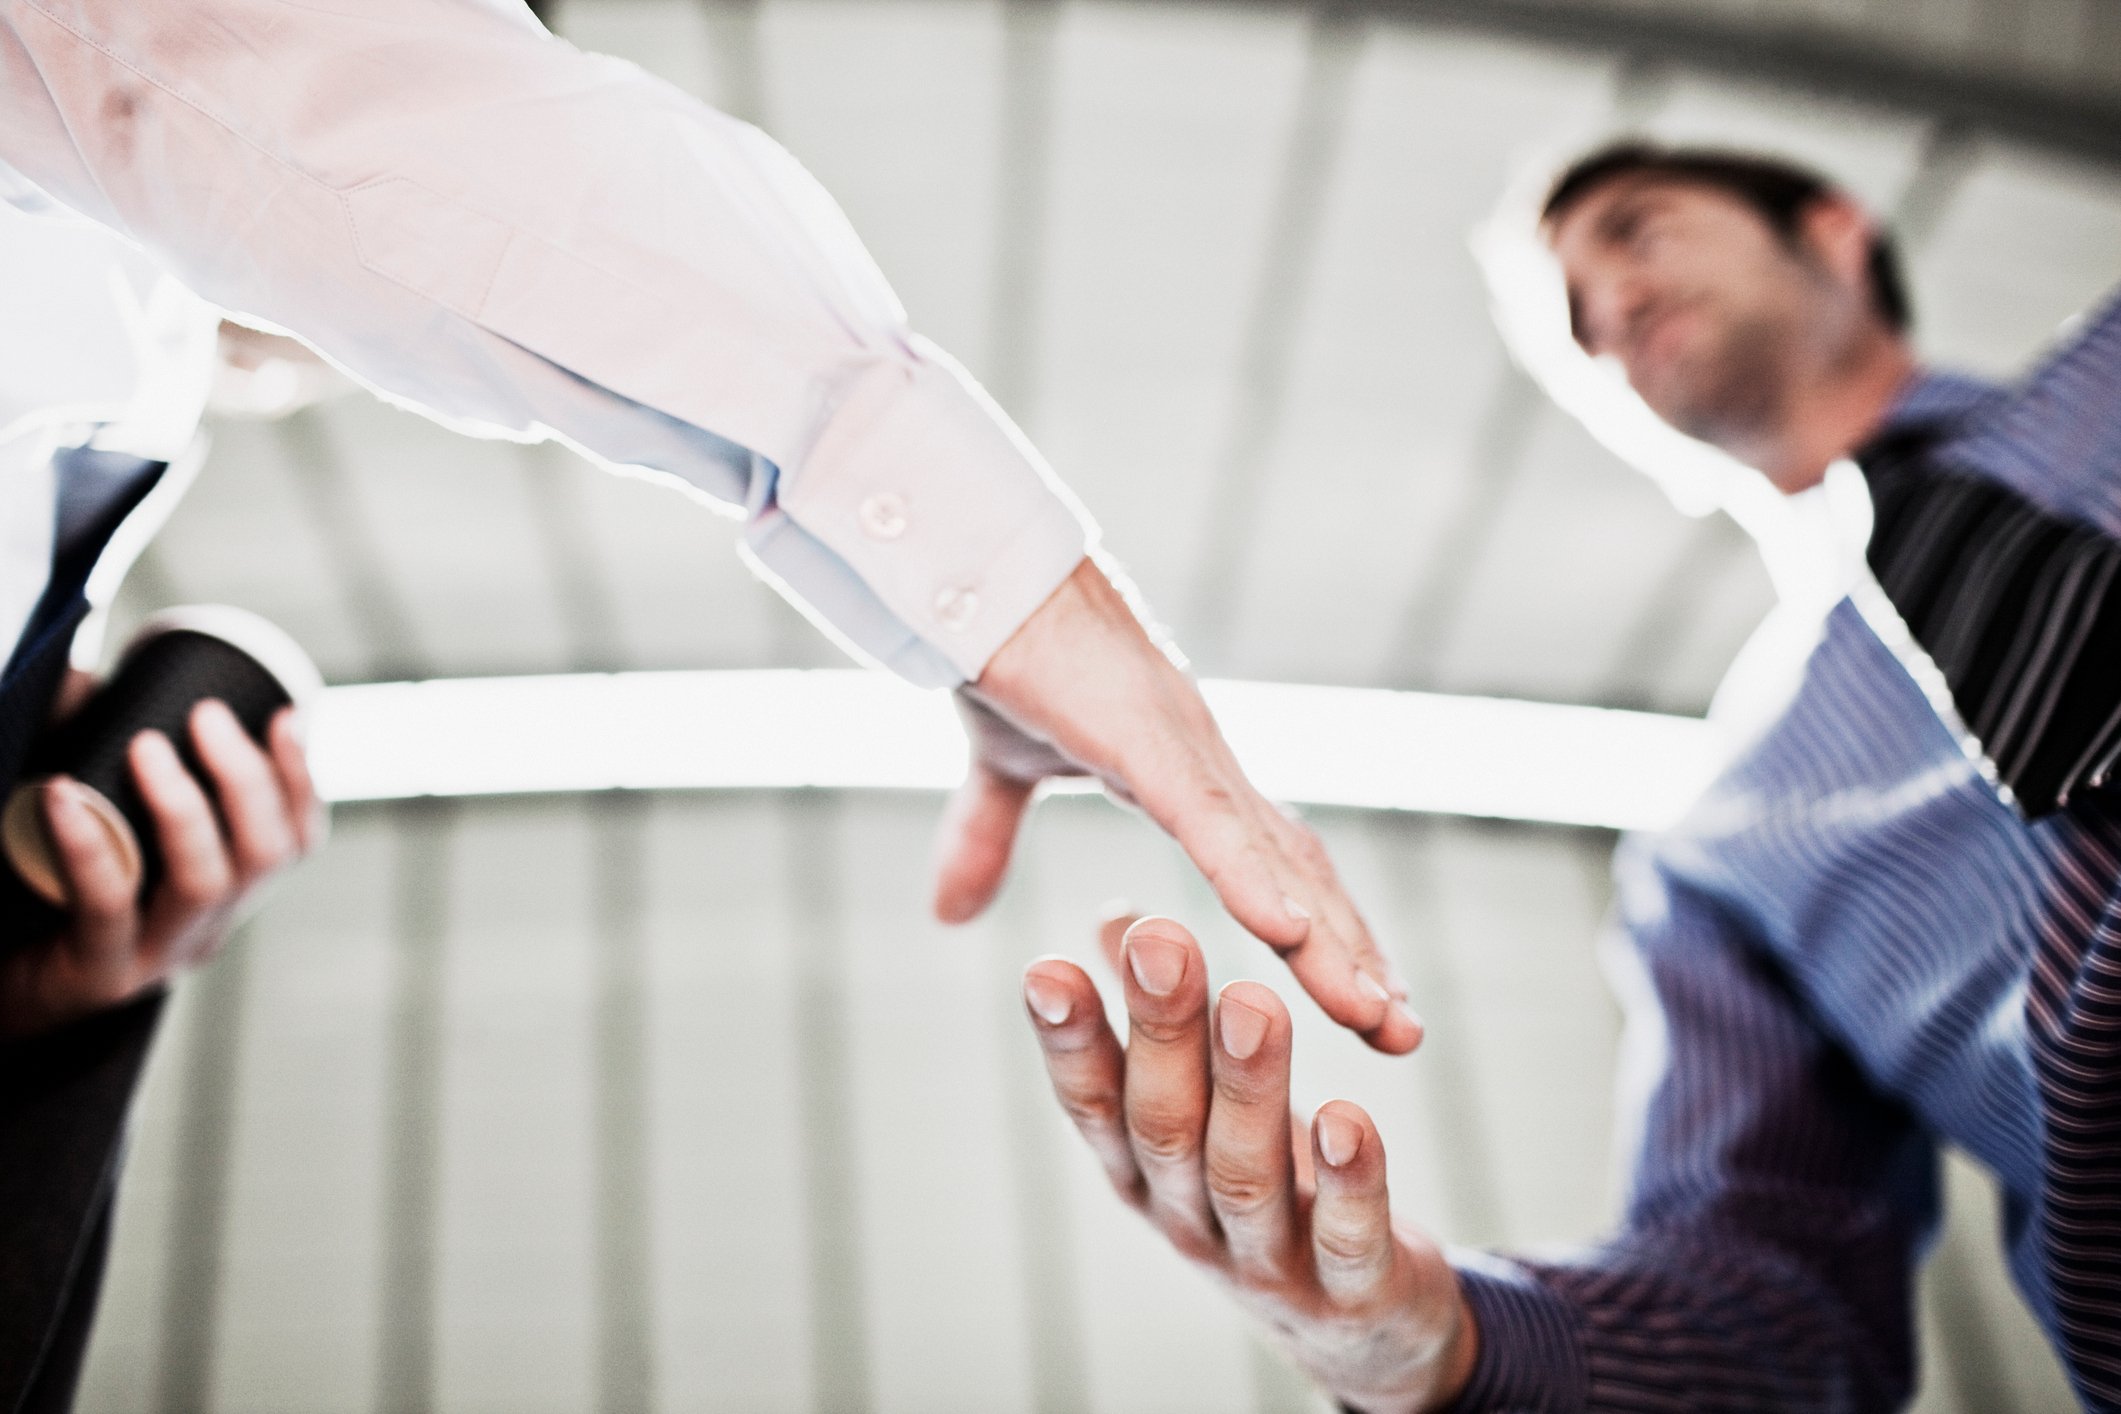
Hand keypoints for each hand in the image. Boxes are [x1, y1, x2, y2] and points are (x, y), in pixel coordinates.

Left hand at [0, 697, 323, 1037]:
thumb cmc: (37, 909)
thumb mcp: (97, 838)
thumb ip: (97, 763)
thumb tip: (84, 673)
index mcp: (221, 899)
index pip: (295, 840)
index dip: (301, 777)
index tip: (286, 715)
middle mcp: (205, 930)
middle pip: (266, 855)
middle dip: (249, 777)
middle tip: (207, 714)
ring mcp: (157, 958)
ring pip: (206, 881)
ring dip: (186, 805)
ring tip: (148, 746)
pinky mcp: (98, 976)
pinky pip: (105, 905)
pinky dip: (90, 845)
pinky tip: (64, 795)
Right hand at [932, 557, 1420, 1052]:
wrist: (973, 574)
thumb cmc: (999, 647)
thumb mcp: (997, 770)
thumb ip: (987, 839)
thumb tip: (949, 914)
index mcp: (1182, 775)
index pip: (1272, 869)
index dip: (1320, 939)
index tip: (1363, 1007)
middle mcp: (1204, 765)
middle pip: (1299, 876)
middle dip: (1353, 956)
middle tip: (1403, 1035)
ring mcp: (1182, 748)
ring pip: (1272, 859)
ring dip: (1327, 941)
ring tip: (1375, 1016)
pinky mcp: (1141, 734)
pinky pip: (1207, 817)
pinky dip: (1250, 876)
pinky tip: (1290, 934)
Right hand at [1020, 917, 1476, 1412]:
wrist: (1355, 1329)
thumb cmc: (1265, 1185)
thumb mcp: (1206, 1105)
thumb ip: (1158, 1019)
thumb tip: (1115, 915)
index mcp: (1144, 1170)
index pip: (1094, 1101)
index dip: (1069, 1042)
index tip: (1045, 968)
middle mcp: (1188, 1217)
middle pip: (1163, 1126)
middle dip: (1162, 1032)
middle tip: (1164, 940)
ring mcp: (1264, 1260)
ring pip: (1244, 1174)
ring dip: (1248, 1087)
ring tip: (1254, 1001)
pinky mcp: (1347, 1291)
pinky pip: (1345, 1237)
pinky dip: (1347, 1180)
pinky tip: (1348, 1113)